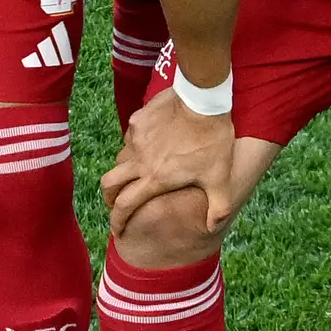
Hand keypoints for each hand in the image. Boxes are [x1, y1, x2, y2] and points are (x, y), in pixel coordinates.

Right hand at [99, 92, 240, 245]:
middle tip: (115, 203)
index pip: (126, 205)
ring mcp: (136, 138)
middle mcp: (139, 161)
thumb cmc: (213, 141)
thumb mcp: (220, 177)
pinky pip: (130, 138)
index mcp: (156, 178)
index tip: (117, 230)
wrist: (203, 100)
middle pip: (110, 183)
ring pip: (120, 159)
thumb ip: (219, 207)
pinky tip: (151, 144)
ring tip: (136, 173)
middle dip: (109, 197)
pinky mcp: (137, 120)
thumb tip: (214, 228)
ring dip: (124, 171)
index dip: (117, 221)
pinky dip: (136, 147)